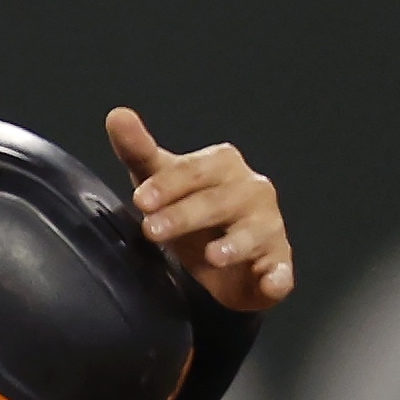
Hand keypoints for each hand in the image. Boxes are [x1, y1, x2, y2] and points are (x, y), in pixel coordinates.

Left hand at [108, 107, 292, 308]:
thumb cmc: (192, 214)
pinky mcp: (279, 266)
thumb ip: (139, 150)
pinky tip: (270, 284)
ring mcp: (269, 228)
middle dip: (185, 214)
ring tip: (212, 256)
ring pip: (254, 233)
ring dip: (235, 244)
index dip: (168, 184)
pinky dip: (278, 277)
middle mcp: (253, 191)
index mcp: (224, 165)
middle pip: (219, 200)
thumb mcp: (161, 181)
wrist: (223, 263)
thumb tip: (117, 115)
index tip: (140, 199)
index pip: (195, 170)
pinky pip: (282, 271)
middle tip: (151, 230)